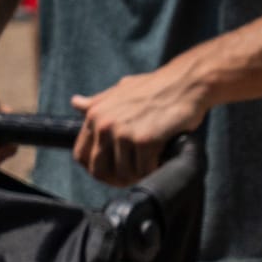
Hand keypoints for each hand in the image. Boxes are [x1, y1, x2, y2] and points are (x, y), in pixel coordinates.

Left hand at [71, 60, 208, 186]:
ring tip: (151, 165)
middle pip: (99, 170)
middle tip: (134, 176)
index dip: (97, 169)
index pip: (82, 156)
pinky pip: (145, 171)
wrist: (185, 83)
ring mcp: (124, 133)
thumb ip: (98, 102)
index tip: (113, 172)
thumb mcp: (120, 91)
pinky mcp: (145, 141)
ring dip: (138, 175)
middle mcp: (104, 125)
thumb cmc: (155, 87)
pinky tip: (161, 161)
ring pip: (124, 174)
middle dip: (116, 178)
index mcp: (95, 115)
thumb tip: (76, 103)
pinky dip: (154, 170)